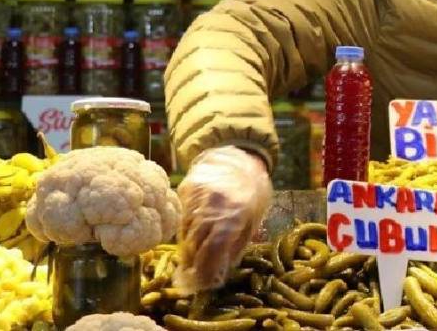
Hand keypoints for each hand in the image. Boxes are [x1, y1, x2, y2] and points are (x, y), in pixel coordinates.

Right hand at [174, 146, 271, 292]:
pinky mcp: (187, 188)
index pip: (214, 246)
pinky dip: (184, 230)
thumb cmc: (252, 192)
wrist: (241, 157)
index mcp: (235, 212)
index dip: (206, 266)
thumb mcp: (253, 218)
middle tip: (191, 275)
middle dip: (193, 261)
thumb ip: (238, 243)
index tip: (202, 280)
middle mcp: (215, 203)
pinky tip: (188, 240)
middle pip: (196, 240)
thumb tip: (221, 269)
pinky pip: (182, 215)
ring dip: (186, 248)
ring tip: (188, 261)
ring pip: (185, 229)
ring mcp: (198, 194)